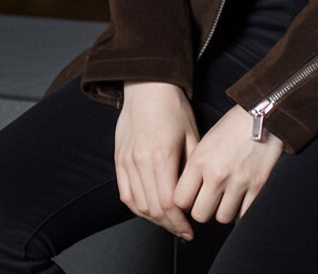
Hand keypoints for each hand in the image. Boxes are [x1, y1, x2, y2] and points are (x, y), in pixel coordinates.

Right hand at [114, 81, 199, 238]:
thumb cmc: (173, 107)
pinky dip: (137, 207)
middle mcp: (141, 161)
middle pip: (153, 209)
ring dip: (154, 219)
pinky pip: (125, 193)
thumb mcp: (192, 134)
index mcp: (162, 155)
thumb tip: (198, 193)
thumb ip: (192, 167)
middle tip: (182, 230)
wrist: (148, 86)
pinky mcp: (119, 159)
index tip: (189, 228)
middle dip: (169, 225)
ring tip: (168, 222)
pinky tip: (149, 210)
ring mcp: (127, 161)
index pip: (169, 203)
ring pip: (138, 205)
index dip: (179, 222)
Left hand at [174, 104, 283, 223]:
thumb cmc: (233, 126)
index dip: (184, 202)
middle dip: (203, 210)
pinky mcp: (257, 185)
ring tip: (225, 198)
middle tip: (207, 201)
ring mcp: (238, 181)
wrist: (264, 114)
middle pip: (200, 214)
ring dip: (223, 211)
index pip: (180, 200)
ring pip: (222, 218)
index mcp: (200, 160)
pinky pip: (243, 214)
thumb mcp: (206, 141)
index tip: (190, 198)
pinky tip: (239, 197)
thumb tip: (187, 194)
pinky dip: (240, 210)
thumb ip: (195, 168)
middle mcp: (217, 173)